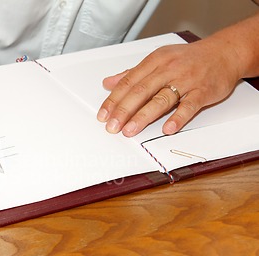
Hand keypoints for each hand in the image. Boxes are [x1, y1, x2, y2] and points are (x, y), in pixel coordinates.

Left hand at [97, 38, 241, 136]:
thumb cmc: (189, 58)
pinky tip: (167, 128)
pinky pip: (189, 106)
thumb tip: (108, 83)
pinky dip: (178, 117)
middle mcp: (168, 70)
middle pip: (141, 91)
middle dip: (123, 110)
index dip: (114, 100)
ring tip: (129, 130)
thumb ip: (132, 73)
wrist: (225, 53)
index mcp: (155, 61)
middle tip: (112, 126)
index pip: (128, 82)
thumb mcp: (158, 59)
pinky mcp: (203, 91)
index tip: (103, 114)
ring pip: (161, 99)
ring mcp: (186, 80)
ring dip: (143, 116)